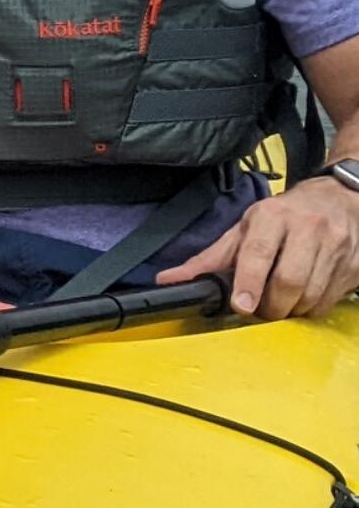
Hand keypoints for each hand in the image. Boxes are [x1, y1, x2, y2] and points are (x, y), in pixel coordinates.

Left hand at [156, 178, 358, 318]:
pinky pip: (328, 301)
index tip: (241, 305)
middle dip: (270, 305)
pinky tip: (302, 297)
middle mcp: (307, 228)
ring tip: (279, 302)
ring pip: (310, 296)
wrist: (340, 198)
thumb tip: (169, 280)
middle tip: (259, 308)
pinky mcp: (354, 265)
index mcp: (272, 216)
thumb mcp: (245, 228)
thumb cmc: (284, 216)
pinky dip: (310, 308)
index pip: (260, 252)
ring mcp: (336, 246)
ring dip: (290, 309)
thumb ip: (210, 257)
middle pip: (288, 281)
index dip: (250, 282)